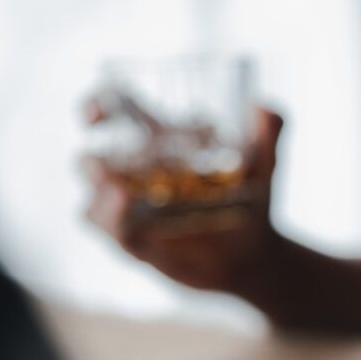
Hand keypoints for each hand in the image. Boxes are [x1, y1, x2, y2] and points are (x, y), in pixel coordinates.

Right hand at [82, 107, 283, 290]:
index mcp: (159, 143)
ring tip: (121, 194)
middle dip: (92, 160)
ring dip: (101, 196)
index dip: (97, 105)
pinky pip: (112, 231)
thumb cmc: (254, 200)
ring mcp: (134, 209)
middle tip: (106, 167)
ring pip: (96, 198)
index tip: (95, 115)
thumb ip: (269, 133)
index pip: (114, 113)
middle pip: (92, 159)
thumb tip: (263, 107)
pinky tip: (132, 226)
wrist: (256, 254)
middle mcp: (137, 173)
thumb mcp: (265, 165)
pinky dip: (115, 225)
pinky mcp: (138, 240)